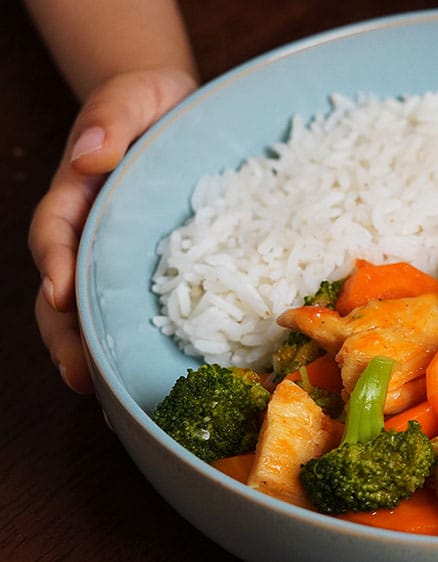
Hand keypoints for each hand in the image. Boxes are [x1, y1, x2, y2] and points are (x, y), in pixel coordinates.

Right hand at [29, 68, 196, 393]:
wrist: (167, 106)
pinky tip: (145, 374)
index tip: (61, 296)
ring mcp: (111, 252)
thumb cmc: (144, 102)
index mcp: (75, 194)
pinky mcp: (142, 266)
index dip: (54, 266)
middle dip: (65, 336)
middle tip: (80, 377)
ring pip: (88, 310)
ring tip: (105, 394)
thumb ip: (109, 118)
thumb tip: (93, 152)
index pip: (54, 234)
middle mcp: (86, 231)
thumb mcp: (129, 98)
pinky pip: (129, 306)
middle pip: (61, 289)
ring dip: (90, 351)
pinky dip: (129, 340)